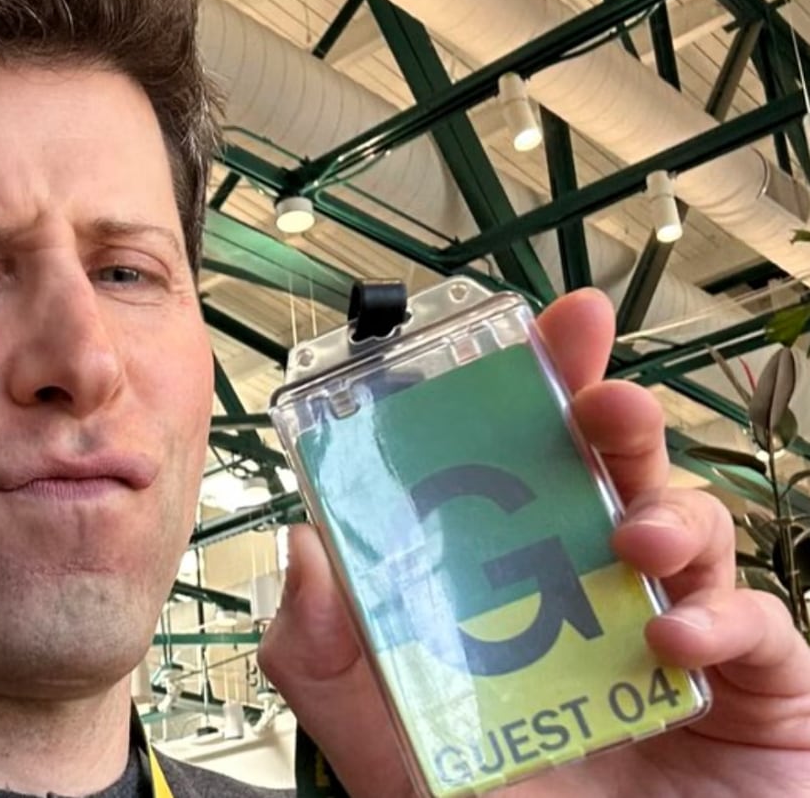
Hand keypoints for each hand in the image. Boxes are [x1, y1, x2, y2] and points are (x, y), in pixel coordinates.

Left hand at [260, 288, 809, 796]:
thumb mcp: (384, 738)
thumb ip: (324, 654)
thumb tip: (305, 546)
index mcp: (515, 582)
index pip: (523, 467)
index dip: (530, 392)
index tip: (528, 328)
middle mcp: (599, 592)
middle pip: (613, 471)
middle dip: (608, 411)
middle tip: (596, 390)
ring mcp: (682, 633)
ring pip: (694, 524)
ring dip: (667, 509)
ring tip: (631, 538)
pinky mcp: (758, 688)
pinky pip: (761, 626)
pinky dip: (724, 619)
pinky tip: (676, 642)